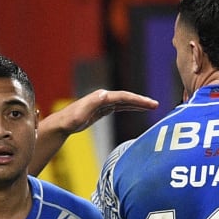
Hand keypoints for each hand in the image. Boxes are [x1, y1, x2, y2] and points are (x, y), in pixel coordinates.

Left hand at [44, 89, 158, 136]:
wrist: (62, 124)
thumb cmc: (70, 119)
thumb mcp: (80, 113)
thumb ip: (92, 103)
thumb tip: (105, 94)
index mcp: (101, 97)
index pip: (124, 97)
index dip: (137, 100)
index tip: (150, 104)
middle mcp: (104, 97)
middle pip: (127, 98)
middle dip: (141, 101)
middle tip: (156, 105)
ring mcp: (104, 103)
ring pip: (125, 102)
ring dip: (138, 104)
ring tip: (152, 106)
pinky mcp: (103, 109)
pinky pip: (120, 107)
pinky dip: (130, 107)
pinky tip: (138, 109)